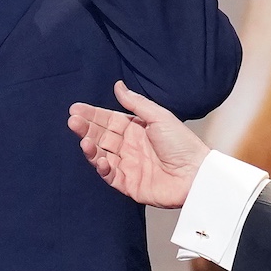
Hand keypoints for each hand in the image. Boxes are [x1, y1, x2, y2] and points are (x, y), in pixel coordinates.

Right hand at [67, 81, 209, 208]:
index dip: (92, 115)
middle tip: (73, 121)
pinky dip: (103, 168)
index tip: (76, 109)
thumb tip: (118, 86)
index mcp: (136, 130)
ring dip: (90, 148)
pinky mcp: (129, 185)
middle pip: (102, 136)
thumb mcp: (159, 117)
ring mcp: (128, 166)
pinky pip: (110, 176)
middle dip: (86, 129)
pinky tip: (100, 159)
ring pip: (102, 156)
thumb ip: (136, 103)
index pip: (109, 120)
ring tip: (83, 140)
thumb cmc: (183, 144)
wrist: (197, 173)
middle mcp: (130, 147)